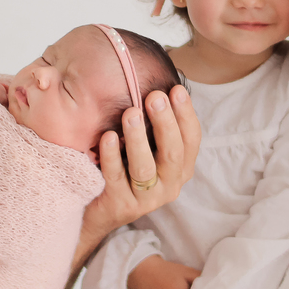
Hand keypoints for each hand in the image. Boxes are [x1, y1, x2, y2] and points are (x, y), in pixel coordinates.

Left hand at [75, 86, 200, 271]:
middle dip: (166, 122)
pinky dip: (112, 156)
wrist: (96, 209)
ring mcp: (146, 199)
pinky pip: (116, 178)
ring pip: (145, 168)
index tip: (176, 89)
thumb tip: (158, 79)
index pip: (192, 139)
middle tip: (155, 96)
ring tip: (131, 113)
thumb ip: (155, 123)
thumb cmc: (125, 166)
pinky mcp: (121, 206)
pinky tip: (107, 136)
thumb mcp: (146, 146)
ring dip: (138, 139)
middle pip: (173, 152)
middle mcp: (169, 184)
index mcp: (181, 167)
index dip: (186, 114)